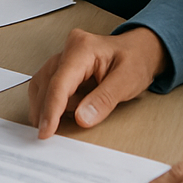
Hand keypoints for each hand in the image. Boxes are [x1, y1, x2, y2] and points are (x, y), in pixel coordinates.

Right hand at [28, 26, 167, 138]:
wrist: (139, 50)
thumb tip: (81, 118)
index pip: (60, 83)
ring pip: (43, 84)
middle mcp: (68, 49)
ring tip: (58, 123)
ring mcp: (62, 56)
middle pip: (46, 83)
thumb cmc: (135, 61)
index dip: (51, 110)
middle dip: (48, 110)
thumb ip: (104, 100)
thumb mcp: (127, 81)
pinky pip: (47, 85)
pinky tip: (59, 114)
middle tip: (49, 134)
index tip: (46, 131)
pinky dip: (51, 102)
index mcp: (82, 48)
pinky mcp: (62, 66)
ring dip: (48, 107)